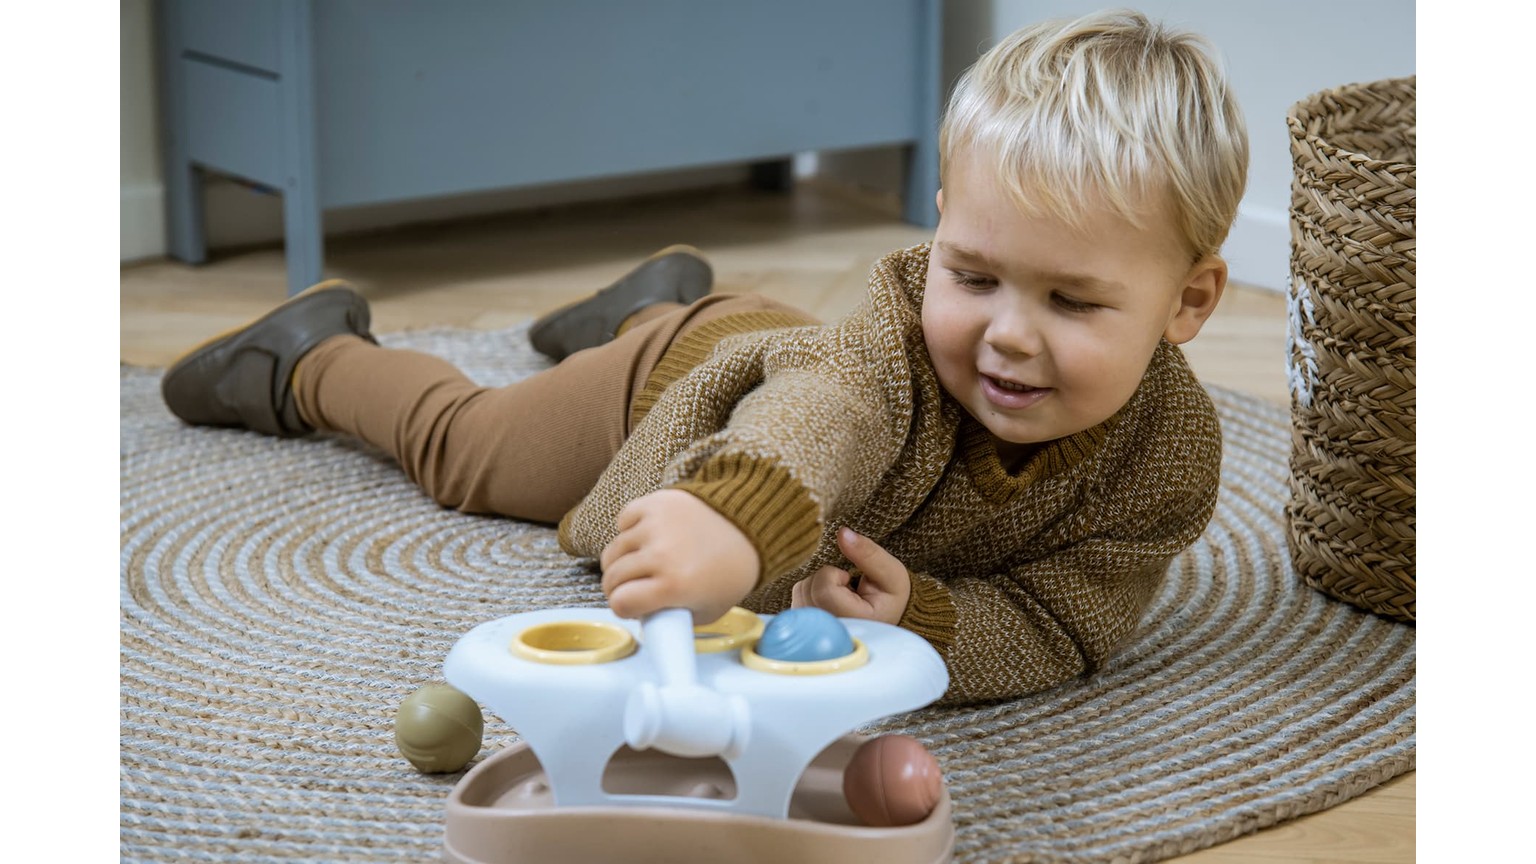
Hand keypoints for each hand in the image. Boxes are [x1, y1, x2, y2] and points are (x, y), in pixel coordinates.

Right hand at [600, 489, 760, 624]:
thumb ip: (672, 617)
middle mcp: (661, 554)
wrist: (750, 527)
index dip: (623, 609)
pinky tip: (646, 539)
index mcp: (675, 585)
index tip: (630, 607)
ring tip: (640, 564)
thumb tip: (641, 616)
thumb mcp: (706, 611)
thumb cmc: (729, 573)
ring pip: (613, 550)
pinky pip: (623, 522)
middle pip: (612, 577)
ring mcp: (656, 526)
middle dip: (617, 588)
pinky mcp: (655, 503)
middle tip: (630, 588)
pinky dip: (629, 532)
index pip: (620, 602)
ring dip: (622, 562)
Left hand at [790, 527, 910, 624]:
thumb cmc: (890, 597)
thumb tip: (842, 533)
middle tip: (847, 586)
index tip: (850, 580)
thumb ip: (868, 553)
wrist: (888, 618)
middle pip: (808, 589)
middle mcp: (832, 635)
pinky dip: (810, 591)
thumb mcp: (891, 573)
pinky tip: (829, 601)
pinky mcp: (804, 632)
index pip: (824, 592)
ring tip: (840, 593)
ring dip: (817, 582)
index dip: (834, 575)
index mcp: (856, 624)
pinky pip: (794, 598)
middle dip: (826, 576)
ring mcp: (815, 636)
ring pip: (800, 591)